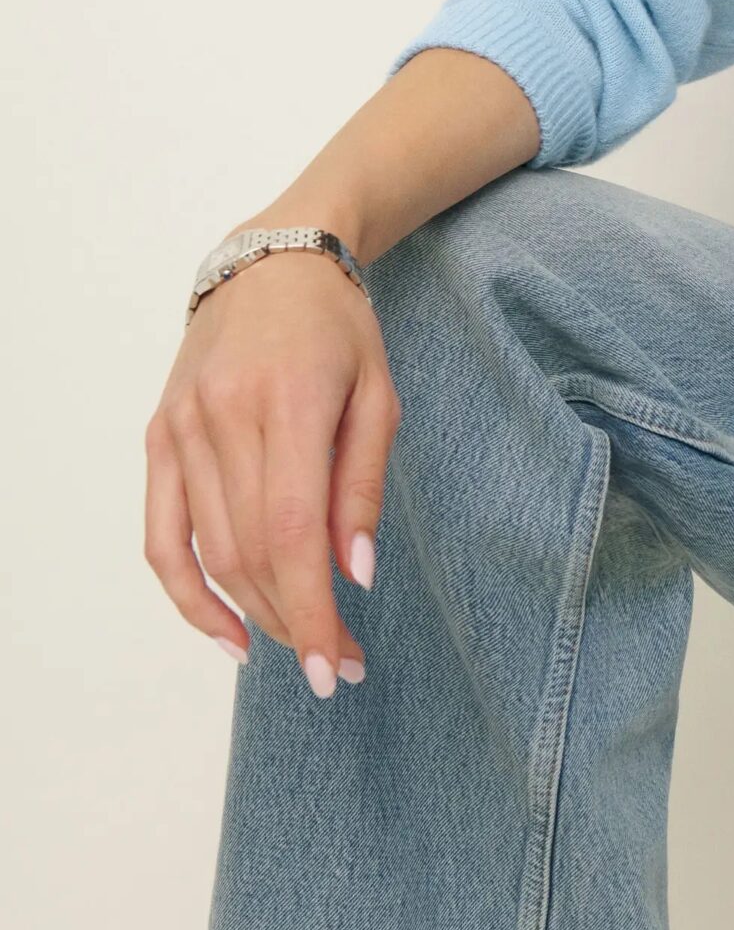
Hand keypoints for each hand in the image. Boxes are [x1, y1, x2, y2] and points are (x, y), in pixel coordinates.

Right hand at [143, 238, 400, 695]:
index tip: (337, 666)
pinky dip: (189, 593)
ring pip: (210, 552)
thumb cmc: (339, 329)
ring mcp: (181, 429)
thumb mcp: (379, 395)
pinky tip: (228, 632)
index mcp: (285, 404)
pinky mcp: (158, 438)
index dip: (312, 612)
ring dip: (255, 614)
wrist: (272, 263)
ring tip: (301, 643)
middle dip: (296, 623)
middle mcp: (221, 418)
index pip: (291, 534)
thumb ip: (363, 486)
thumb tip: (354, 576)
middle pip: (250, 554)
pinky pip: (162, 535)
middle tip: (339, 662)